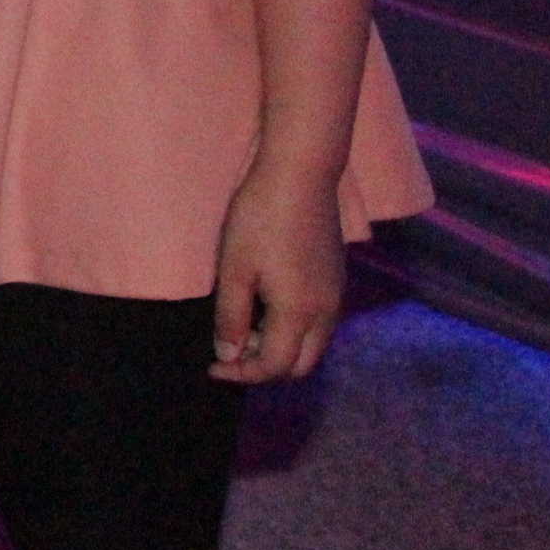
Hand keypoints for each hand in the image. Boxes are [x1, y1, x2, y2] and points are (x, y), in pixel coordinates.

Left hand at [211, 162, 347, 382]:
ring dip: (280, 349)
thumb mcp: (234, 269)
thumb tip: (229, 357)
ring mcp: (336, 296)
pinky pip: (318, 324)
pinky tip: (266, 307)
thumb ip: (232, 318)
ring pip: (312, 346)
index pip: (274, 367)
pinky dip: (292, 331)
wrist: (301, 175)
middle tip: (229, 349)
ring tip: (244, 325)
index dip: (241, 374)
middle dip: (264, 368)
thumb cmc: (260, 219)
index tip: (213, 367)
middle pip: (301, 366)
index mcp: (300, 313)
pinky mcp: (336, 280)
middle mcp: (327, 312)